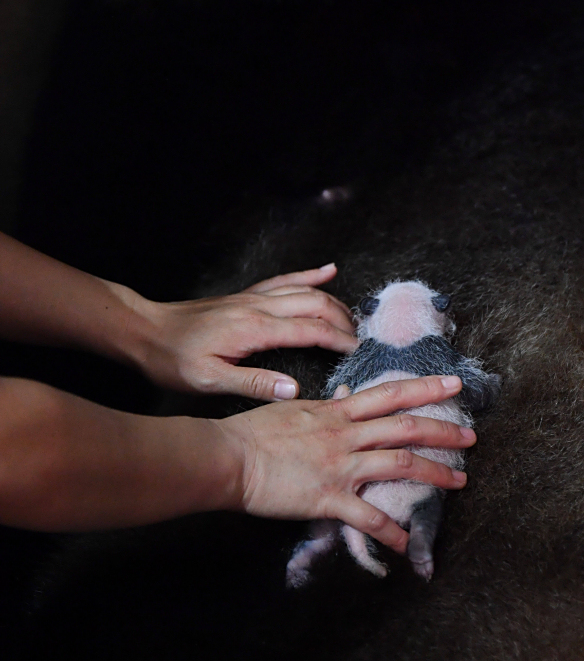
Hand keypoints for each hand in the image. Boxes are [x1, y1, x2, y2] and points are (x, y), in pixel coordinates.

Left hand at [132, 265, 355, 399]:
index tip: (359, 352)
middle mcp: (259, 307)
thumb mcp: (209, 381)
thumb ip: (254, 384)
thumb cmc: (174, 360)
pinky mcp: (246, 295)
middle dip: (343, 320)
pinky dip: (309, 275)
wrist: (146, 330)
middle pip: (315, 304)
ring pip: (304, 290)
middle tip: (361, 340)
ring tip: (354, 317)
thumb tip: (295, 389)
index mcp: (255, 329)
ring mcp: (253, 297)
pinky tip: (327, 271)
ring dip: (333, 301)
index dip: (339, 340)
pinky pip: (284, 280)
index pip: (310, 330)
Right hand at [215, 375, 475, 552]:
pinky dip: (391, 531)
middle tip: (472, 435)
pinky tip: (406, 544)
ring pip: (399, 464)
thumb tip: (343, 397)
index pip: (390, 393)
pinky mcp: (328, 498)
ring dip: (434, 473)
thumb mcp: (295, 409)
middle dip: (444, 429)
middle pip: (405, 426)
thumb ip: (325, 408)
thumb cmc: (253, 433)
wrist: (228, 457)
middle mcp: (346, 434)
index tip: (453, 382)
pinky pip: (368, 517)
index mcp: (337, 411)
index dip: (425, 387)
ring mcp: (340, 465)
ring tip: (459, 481)